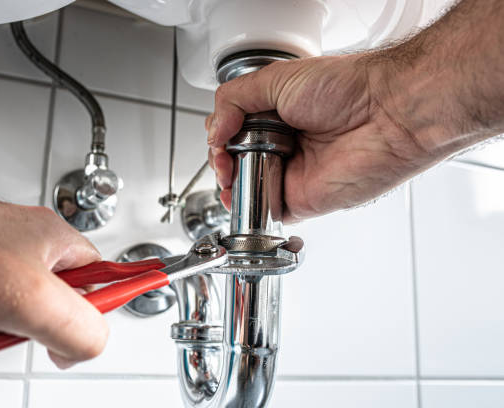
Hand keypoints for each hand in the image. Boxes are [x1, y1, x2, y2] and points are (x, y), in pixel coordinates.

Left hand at [0, 169, 107, 368]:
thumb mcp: (28, 298)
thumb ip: (77, 325)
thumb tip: (91, 344)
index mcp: (53, 240)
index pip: (101, 276)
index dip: (101, 308)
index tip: (103, 326)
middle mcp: (23, 248)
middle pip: (51, 305)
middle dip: (27, 325)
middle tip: (14, 324)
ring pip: (7, 316)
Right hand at [207, 54, 434, 220]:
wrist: (388, 114)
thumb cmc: (348, 89)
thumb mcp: (276, 78)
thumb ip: (234, 98)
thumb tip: (214, 130)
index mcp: (276, 114)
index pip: (232, 130)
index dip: (218, 137)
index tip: (219, 138)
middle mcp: (283, 144)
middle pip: (234, 160)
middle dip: (220, 161)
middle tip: (225, 156)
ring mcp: (291, 173)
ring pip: (245, 187)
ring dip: (229, 185)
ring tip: (231, 174)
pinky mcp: (301, 200)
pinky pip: (266, 211)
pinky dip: (249, 208)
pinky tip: (241, 195)